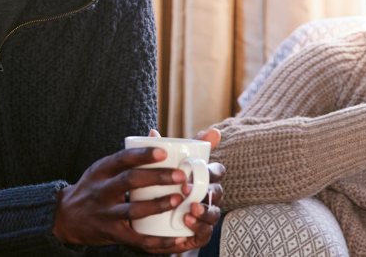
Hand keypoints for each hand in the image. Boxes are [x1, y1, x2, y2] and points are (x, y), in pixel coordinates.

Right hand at [52, 130, 221, 252]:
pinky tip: (176, 238)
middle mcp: (101, 189)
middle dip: (157, 177)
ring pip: (133, 209)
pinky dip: (158, 241)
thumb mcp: (103, 168)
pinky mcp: (112, 233)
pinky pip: (137, 238)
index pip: (122, 158)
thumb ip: (128, 155)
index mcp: (101, 170)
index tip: (164, 152)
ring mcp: (105, 213)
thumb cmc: (93, 188)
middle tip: (181, 175)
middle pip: (129, 180)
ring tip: (178, 199)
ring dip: (157, 205)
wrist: (66, 216)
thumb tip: (156, 134)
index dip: (142, 155)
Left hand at [144, 129, 224, 253]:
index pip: (216, 172)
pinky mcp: (199, 234)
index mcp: (202, 180)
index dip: (214, 170)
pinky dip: (199, 226)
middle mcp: (207, 197)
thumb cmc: (159, 191)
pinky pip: (206, 232)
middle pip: (217, 191)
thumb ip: (158, 152)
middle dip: (206, 189)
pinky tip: (188, 221)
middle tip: (186, 188)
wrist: (148, 223)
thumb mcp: (158, 171)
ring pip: (214, 213)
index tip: (203, 168)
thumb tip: (152, 132)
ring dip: (205, 210)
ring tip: (190, 208)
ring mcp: (205, 216)